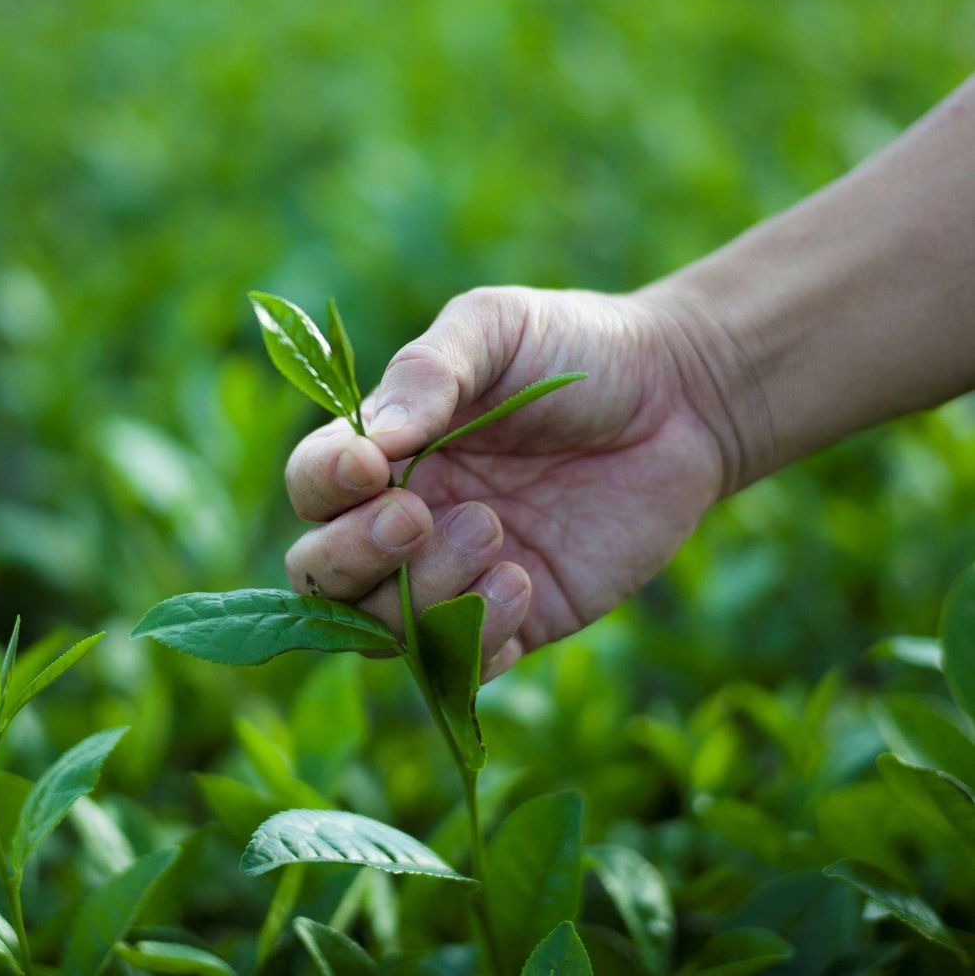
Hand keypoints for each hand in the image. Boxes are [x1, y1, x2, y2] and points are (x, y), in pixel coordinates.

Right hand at [283, 285, 734, 678]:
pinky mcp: (516, 620)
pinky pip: (463, 665)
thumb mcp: (494, 328)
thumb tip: (373, 440)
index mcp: (384, 452)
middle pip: (324, 572)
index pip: (313, 487)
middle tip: (418, 516)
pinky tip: (522, 582)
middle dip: (356, 553)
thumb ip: (427, 373)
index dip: (323, 486)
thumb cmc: (574, 348)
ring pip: (385, 625)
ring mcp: (455, 576)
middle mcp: (406, 520)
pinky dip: (477, 638)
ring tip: (496, 530)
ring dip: (425, 589)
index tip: (369, 467)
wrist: (681, 398)